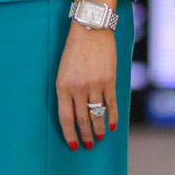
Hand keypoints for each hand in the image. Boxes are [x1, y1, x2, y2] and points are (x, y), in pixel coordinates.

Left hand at [55, 23, 119, 150]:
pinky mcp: (109, 81)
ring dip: (99, 129)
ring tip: (100, 137)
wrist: (90, 29)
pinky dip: (112, 117)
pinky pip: (111, 105)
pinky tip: (113, 126)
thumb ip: (67, 90)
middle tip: (89, 145)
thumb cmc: (74, 49)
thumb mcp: (63, 69)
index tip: (73, 145)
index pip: (65, 118)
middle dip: (85, 135)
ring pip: (97, 115)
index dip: (70, 134)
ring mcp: (94, 85)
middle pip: (82, 120)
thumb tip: (73, 111)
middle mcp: (77, 88)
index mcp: (62, 86)